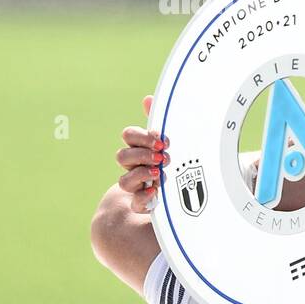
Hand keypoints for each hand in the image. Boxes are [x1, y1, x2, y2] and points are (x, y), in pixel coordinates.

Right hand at [116, 95, 167, 213]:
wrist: (182, 195)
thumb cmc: (174, 161)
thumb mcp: (170, 141)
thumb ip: (159, 121)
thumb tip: (148, 98)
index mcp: (139, 148)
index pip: (128, 136)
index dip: (141, 136)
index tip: (161, 140)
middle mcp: (133, 167)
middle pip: (122, 157)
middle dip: (142, 155)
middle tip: (163, 156)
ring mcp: (135, 187)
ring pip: (123, 181)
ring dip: (141, 174)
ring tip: (160, 173)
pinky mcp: (142, 204)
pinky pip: (135, 202)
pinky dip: (144, 196)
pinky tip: (156, 191)